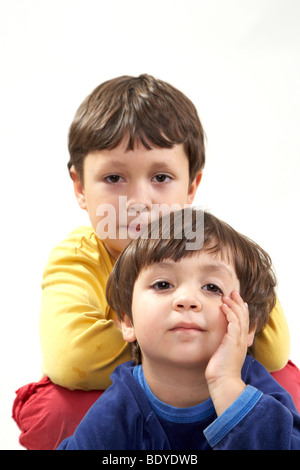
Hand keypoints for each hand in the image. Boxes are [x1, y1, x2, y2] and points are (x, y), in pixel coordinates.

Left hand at [205, 291, 249, 415]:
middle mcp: (241, 340)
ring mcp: (238, 341)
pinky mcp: (232, 342)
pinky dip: (230, 313)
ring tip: (226, 296)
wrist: (223, 383)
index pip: (242, 322)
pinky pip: (233, 323)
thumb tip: (214, 342)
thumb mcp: (221, 356)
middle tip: (233, 293)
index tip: (234, 301)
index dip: (239, 310)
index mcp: (239, 343)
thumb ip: (220, 347)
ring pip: (239, 317)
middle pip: (243, 316)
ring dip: (233, 305)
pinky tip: (224, 306)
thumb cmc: (219, 372)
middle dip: (238, 303)